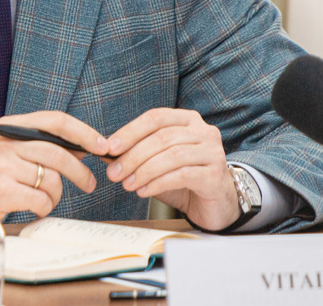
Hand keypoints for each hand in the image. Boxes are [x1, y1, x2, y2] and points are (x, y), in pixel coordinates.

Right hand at [0, 111, 108, 219]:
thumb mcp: (13, 151)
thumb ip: (44, 145)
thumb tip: (85, 147)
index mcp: (11, 126)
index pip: (55, 120)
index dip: (83, 132)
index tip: (102, 145)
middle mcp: (6, 142)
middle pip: (58, 153)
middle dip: (80, 172)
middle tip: (90, 184)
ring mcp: (3, 166)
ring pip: (52, 179)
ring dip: (57, 194)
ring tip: (47, 199)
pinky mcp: (4, 191)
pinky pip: (42, 200)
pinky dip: (45, 207)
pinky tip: (35, 207)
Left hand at [104, 107, 239, 230]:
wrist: (215, 204)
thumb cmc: (184, 180)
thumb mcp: (158, 163)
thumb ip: (137, 154)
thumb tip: (106, 153)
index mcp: (187, 120)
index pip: (155, 118)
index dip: (130, 131)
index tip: (109, 147)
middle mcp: (203, 131)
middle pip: (162, 137)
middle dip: (133, 155)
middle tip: (114, 172)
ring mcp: (212, 152)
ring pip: (172, 155)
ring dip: (144, 170)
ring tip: (127, 184)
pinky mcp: (215, 175)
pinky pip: (182, 175)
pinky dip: (159, 182)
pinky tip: (144, 191)